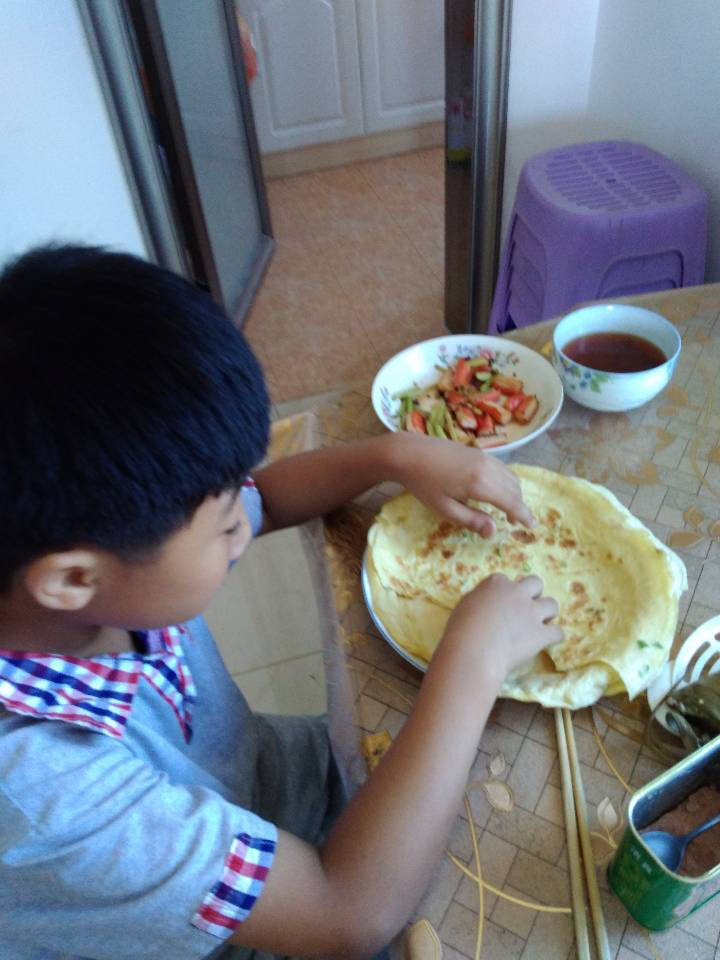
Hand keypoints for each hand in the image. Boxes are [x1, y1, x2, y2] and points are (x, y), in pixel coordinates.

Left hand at [388, 432, 533, 536]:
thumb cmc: (423, 484)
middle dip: (519, 505)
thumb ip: (471, 520)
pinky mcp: (479, 451)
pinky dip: (506, 481)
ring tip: (507, 508)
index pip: (511, 502)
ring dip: (514, 492)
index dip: (523, 515)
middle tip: (516, 521)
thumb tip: (494, 532)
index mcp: (480, 484)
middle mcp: (488, 468)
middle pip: (514, 489)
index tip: (532, 526)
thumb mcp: (445, 508)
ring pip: (511, 476)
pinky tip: (496, 490)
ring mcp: (484, 457)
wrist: (409, 452)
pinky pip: (502, 467)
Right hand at [443, 573, 562, 680]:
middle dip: (533, 593)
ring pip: (552, 604)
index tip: (500, 603)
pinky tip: (548, 642)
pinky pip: (558, 632)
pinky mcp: (541, 634)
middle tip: (525, 608)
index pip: (505, 580)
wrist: (474, 651)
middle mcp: (517, 593)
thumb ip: (480, 601)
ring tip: (540, 624)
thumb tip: (486, 606)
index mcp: (496, 584)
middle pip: (535, 583)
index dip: (504, 592)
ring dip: (547, 613)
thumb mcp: (465, 605)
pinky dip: (554, 636)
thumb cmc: (460, 629)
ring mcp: (532, 613)